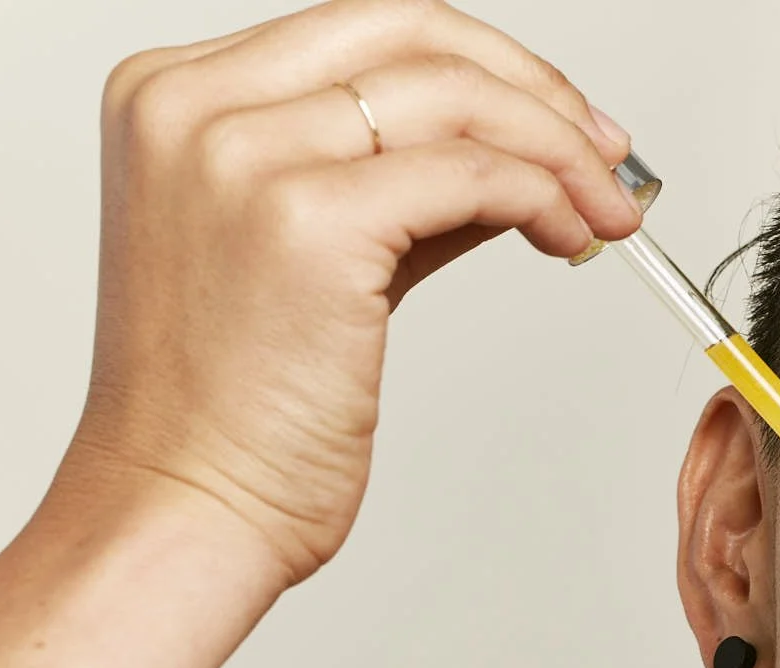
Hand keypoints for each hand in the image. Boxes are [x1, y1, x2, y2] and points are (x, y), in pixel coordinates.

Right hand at [72, 0, 638, 586]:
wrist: (186, 507)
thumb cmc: (231, 411)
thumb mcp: (310, 254)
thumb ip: (395, 184)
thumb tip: (515, 155)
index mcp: (174, 94)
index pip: (365, 27)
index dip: (485, 64)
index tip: (559, 117)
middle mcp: (194, 105)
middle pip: (413, 32)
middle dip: (534, 87)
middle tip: (604, 153)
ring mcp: (243, 154)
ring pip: (456, 97)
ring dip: (558, 151)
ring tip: (605, 214)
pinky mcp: (307, 220)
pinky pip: (472, 175)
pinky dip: (544, 196)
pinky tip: (568, 237)